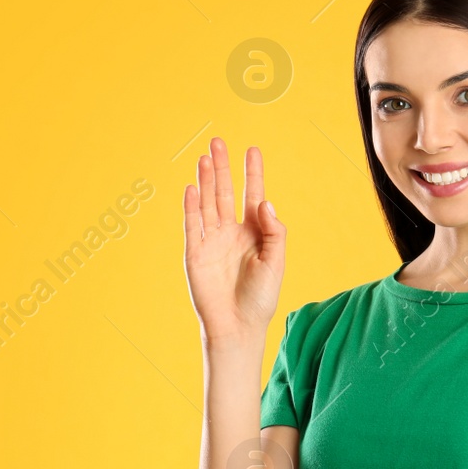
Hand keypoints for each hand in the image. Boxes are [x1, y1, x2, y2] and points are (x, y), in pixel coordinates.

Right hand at [184, 138, 285, 344]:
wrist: (238, 326)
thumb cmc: (261, 298)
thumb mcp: (276, 263)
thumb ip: (274, 232)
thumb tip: (265, 202)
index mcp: (254, 233)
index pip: (252, 195)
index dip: (252, 173)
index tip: (252, 150)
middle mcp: (231, 232)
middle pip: (225, 192)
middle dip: (223, 168)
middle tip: (218, 142)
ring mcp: (212, 241)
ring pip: (208, 203)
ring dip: (206, 181)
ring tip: (205, 158)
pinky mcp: (195, 253)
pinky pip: (192, 225)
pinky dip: (191, 206)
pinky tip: (192, 187)